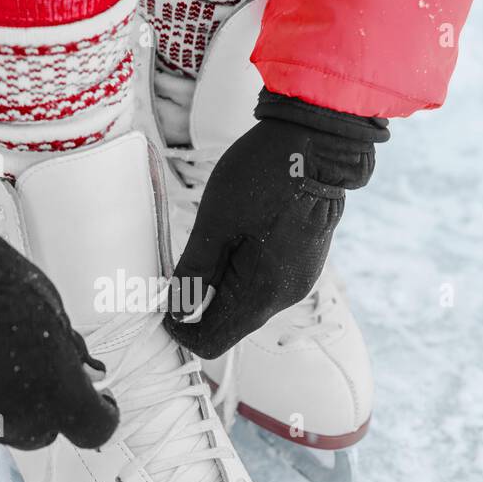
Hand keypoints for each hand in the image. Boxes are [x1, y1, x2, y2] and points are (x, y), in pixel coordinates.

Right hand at [0, 193, 118, 449]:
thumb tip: (83, 372)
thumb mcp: (52, 309)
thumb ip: (69, 352)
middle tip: (29, 371)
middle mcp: (8, 420)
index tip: (98, 402)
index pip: (94, 429)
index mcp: (53, 394)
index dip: (100, 415)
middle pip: (38, 432)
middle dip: (40, 407)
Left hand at [167, 90, 387, 358]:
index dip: (181, 330)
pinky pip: (261, 282)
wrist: (321, 140)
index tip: (161, 304)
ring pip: (244, 303)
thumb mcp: (216, 221)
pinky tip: (232, 238)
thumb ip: (194, 270)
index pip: (213, 341)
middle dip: (197, 306)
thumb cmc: (265, 174)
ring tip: (206, 242)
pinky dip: (238, 272)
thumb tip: (174, 309)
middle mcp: (284, 296)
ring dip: (218, 286)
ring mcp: (297, 279)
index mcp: (262, 293)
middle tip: (176, 266)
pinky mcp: (301, 261)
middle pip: (229, 324)